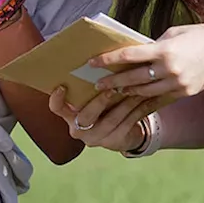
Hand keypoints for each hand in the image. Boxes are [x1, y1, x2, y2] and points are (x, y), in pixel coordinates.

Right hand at [48, 87, 164, 151]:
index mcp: (69, 117)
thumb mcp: (91, 100)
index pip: (57, 109)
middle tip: (111, 88)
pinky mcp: (115, 142)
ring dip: (126, 102)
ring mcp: (97, 138)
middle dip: (100, 102)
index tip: (62, 86)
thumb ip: (88, 89)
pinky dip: (139, 109)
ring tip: (136, 88)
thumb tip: (95, 60)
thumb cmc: (102, 109)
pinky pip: (128, 123)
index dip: (57, 99)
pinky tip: (146, 98)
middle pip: (86, 116)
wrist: (120, 134)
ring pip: (112, 119)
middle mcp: (79, 130)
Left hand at [90, 24, 203, 100]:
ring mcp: (178, 84)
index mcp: (164, 50)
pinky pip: (160, 98)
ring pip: (144, 91)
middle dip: (113, 81)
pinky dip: (145, 99)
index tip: (92, 62)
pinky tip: (133, 100)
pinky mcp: (185, 93)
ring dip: (127, 92)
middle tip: (96, 84)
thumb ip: (153, 45)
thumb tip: (135, 54)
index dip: (108, 60)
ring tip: (113, 91)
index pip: (128, 55)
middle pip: (133, 77)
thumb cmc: (200, 35)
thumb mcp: (174, 33)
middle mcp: (169, 69)